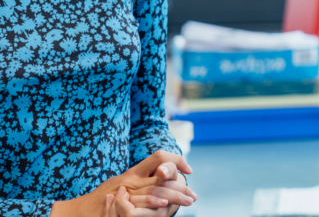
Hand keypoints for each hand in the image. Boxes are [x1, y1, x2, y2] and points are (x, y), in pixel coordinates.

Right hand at [52, 151, 195, 216]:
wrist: (77, 212)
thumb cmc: (100, 202)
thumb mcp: (122, 187)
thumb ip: (141, 183)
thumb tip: (165, 184)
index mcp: (133, 172)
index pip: (160, 156)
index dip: (176, 160)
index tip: (188, 170)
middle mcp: (130, 178)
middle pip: (162, 173)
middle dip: (181, 184)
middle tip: (193, 195)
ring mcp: (124, 190)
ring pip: (155, 186)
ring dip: (174, 194)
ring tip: (187, 201)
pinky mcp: (119, 203)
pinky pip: (139, 201)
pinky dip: (153, 202)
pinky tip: (163, 206)